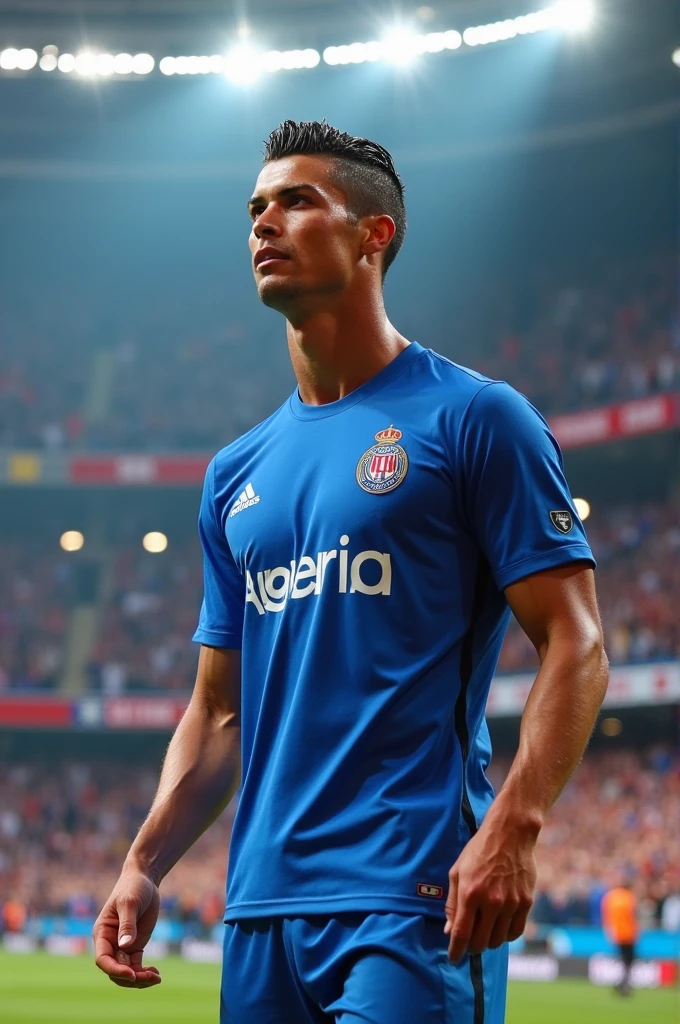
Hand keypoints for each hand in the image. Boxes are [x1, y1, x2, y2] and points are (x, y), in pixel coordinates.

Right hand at [93, 867, 161, 987]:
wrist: (144, 879)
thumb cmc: (133, 887)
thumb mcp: (130, 903)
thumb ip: (127, 925)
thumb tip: (124, 946)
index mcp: (102, 933)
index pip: (103, 959)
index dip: (115, 970)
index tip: (131, 973)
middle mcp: (110, 943)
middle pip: (115, 970)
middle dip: (130, 978)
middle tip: (150, 977)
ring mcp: (122, 946)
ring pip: (126, 972)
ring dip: (139, 979)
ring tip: (156, 978)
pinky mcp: (135, 946)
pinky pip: (136, 966)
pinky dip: (144, 973)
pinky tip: (156, 974)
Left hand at [444, 815, 536, 962]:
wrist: (510, 834)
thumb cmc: (479, 851)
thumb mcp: (457, 872)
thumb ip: (453, 903)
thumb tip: (449, 931)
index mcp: (470, 893)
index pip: (462, 934)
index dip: (456, 951)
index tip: (453, 958)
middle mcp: (491, 901)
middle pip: (480, 942)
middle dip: (471, 947)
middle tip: (469, 941)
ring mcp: (511, 903)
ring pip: (498, 940)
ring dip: (488, 941)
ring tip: (484, 929)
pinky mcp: (526, 902)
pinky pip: (515, 932)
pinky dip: (505, 935)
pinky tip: (499, 926)